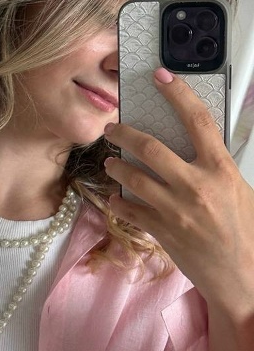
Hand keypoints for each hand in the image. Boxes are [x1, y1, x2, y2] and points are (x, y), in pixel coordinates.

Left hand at [103, 67, 253, 312]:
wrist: (242, 274)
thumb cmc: (244, 230)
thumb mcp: (237, 188)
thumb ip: (213, 166)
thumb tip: (191, 147)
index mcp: (221, 169)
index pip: (197, 120)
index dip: (177, 93)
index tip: (160, 76)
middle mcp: (197, 185)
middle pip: (151, 147)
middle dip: (125, 133)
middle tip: (112, 128)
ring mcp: (176, 209)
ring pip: (134, 178)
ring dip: (116, 166)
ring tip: (110, 162)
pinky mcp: (162, 231)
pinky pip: (130, 210)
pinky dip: (119, 201)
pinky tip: (115, 197)